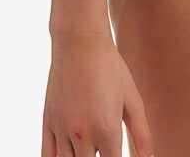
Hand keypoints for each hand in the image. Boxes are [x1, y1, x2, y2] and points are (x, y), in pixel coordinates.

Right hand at [42, 32, 154, 156]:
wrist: (80, 43)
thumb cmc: (111, 68)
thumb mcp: (132, 99)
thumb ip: (142, 134)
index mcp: (108, 130)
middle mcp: (83, 135)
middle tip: (104, 152)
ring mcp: (62, 130)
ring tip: (89, 153)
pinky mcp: (48, 123)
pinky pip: (47, 156)